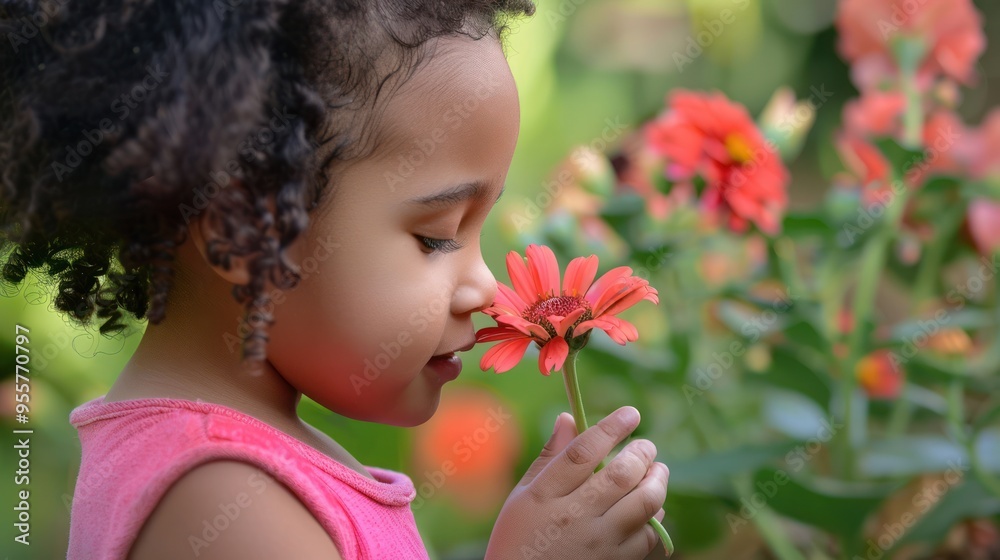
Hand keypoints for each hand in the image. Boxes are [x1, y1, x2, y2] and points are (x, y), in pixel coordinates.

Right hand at [485, 406, 668, 559]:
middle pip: (621, 475)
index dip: (612, 427)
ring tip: (658, 471)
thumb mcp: (521, 496)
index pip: (583, 452)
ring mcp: (598, 543)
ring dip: (657, 481)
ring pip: (644, 503)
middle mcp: (574, 517)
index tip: (631, 414)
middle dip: (642, 453)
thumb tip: (568, 418)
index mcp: (545, 495)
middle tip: (647, 446)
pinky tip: (651, 505)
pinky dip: (655, 515)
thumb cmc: (519, 538)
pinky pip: (648, 535)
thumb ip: (549, 457)